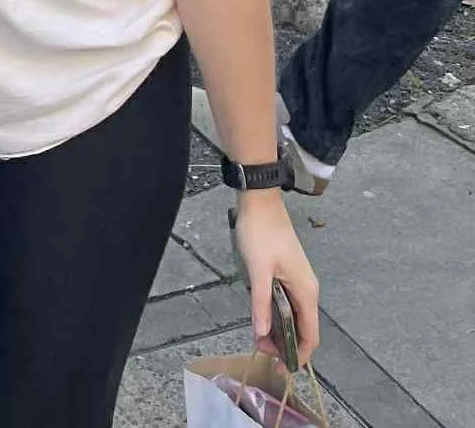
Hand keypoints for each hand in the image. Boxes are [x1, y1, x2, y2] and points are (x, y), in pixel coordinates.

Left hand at [234, 190, 319, 365]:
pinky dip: (277, 316)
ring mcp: (298, 282)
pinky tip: (262, 317)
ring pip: (295, 317)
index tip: (280, 369)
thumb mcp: (258, 270)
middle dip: (286, 345)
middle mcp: (307, 290)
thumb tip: (261, 335)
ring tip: (259, 336)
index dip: (299, 357)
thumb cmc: (260, 234)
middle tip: (260, 349)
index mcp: (306, 292)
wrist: (260, 201)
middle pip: (303, 329)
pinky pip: (288, 304)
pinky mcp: (288, 274)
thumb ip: (261, 303)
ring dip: (280, 330)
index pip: (311, 337)